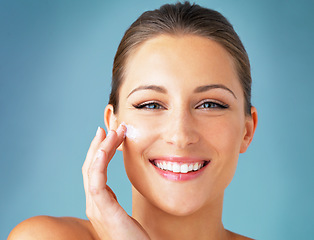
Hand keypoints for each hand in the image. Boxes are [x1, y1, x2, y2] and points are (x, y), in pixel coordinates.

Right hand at [82, 124, 149, 239]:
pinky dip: (97, 164)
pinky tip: (103, 150)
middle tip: (107, 127)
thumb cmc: (134, 238)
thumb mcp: (123, 214)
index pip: (94, 172)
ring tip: (111, 132)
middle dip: (98, 146)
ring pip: (91, 171)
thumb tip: (116, 189)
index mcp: (98, 203)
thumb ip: (116, 201)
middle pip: (89, 168)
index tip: (107, 135)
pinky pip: (96, 183)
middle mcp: (93, 204)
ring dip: (100, 149)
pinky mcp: (103, 211)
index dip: (98, 153)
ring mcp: (95, 208)